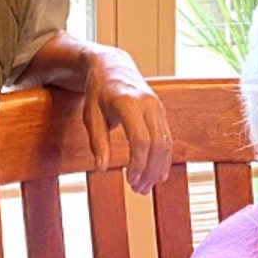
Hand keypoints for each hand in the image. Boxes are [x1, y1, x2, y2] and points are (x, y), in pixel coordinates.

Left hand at [81, 47, 171, 193]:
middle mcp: (147, 104)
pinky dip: (164, 158)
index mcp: (128, 103)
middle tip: (138, 190)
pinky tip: (157, 174)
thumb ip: (97, 141)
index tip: (129, 180)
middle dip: (149, 170)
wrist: (113, 67)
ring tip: (145, 187)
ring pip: (166, 143)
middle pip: (157, 144)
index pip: (140, 140)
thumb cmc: (98, 92)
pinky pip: (167, 138)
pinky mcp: (161, 112)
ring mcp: (157, 107)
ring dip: (157, 168)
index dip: (137, 164)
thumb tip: (101, 169)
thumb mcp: (91, 115)